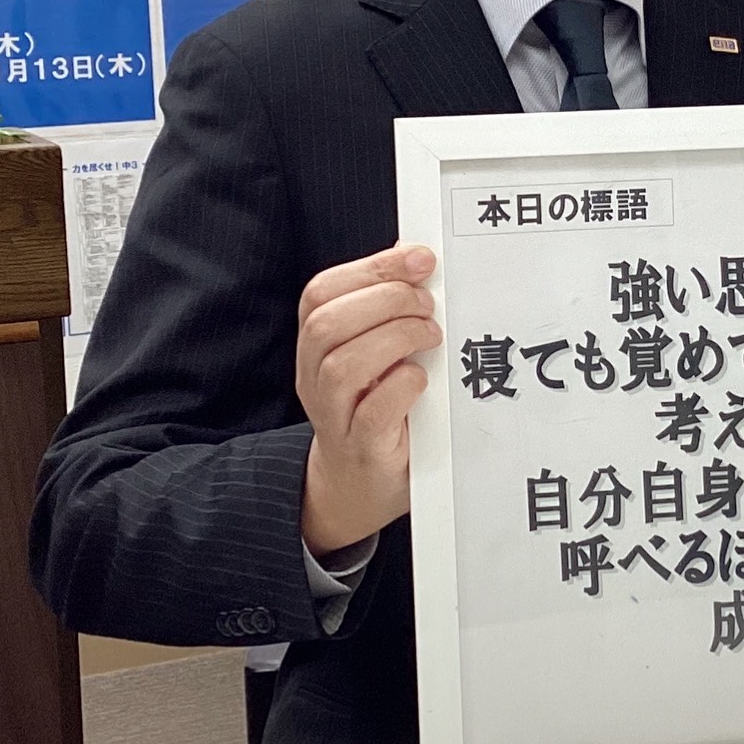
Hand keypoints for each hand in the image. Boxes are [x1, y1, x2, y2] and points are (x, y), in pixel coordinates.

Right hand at [296, 244, 441, 554]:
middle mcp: (314, 377)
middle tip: (428, 304)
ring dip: (395, 338)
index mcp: (316, 345)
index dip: (371, 268)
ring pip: (343, 365)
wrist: (358, 485)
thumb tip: (420, 263)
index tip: (419, 258)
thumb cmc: (376, 408)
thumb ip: (386, 313)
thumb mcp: (374, 355)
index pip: (321, 292)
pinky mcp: (361, 447)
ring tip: (430, 336)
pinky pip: (371, 412)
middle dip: (385, 300)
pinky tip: (421, 378)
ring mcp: (333, 415)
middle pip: (326, 323)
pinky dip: (400, 387)